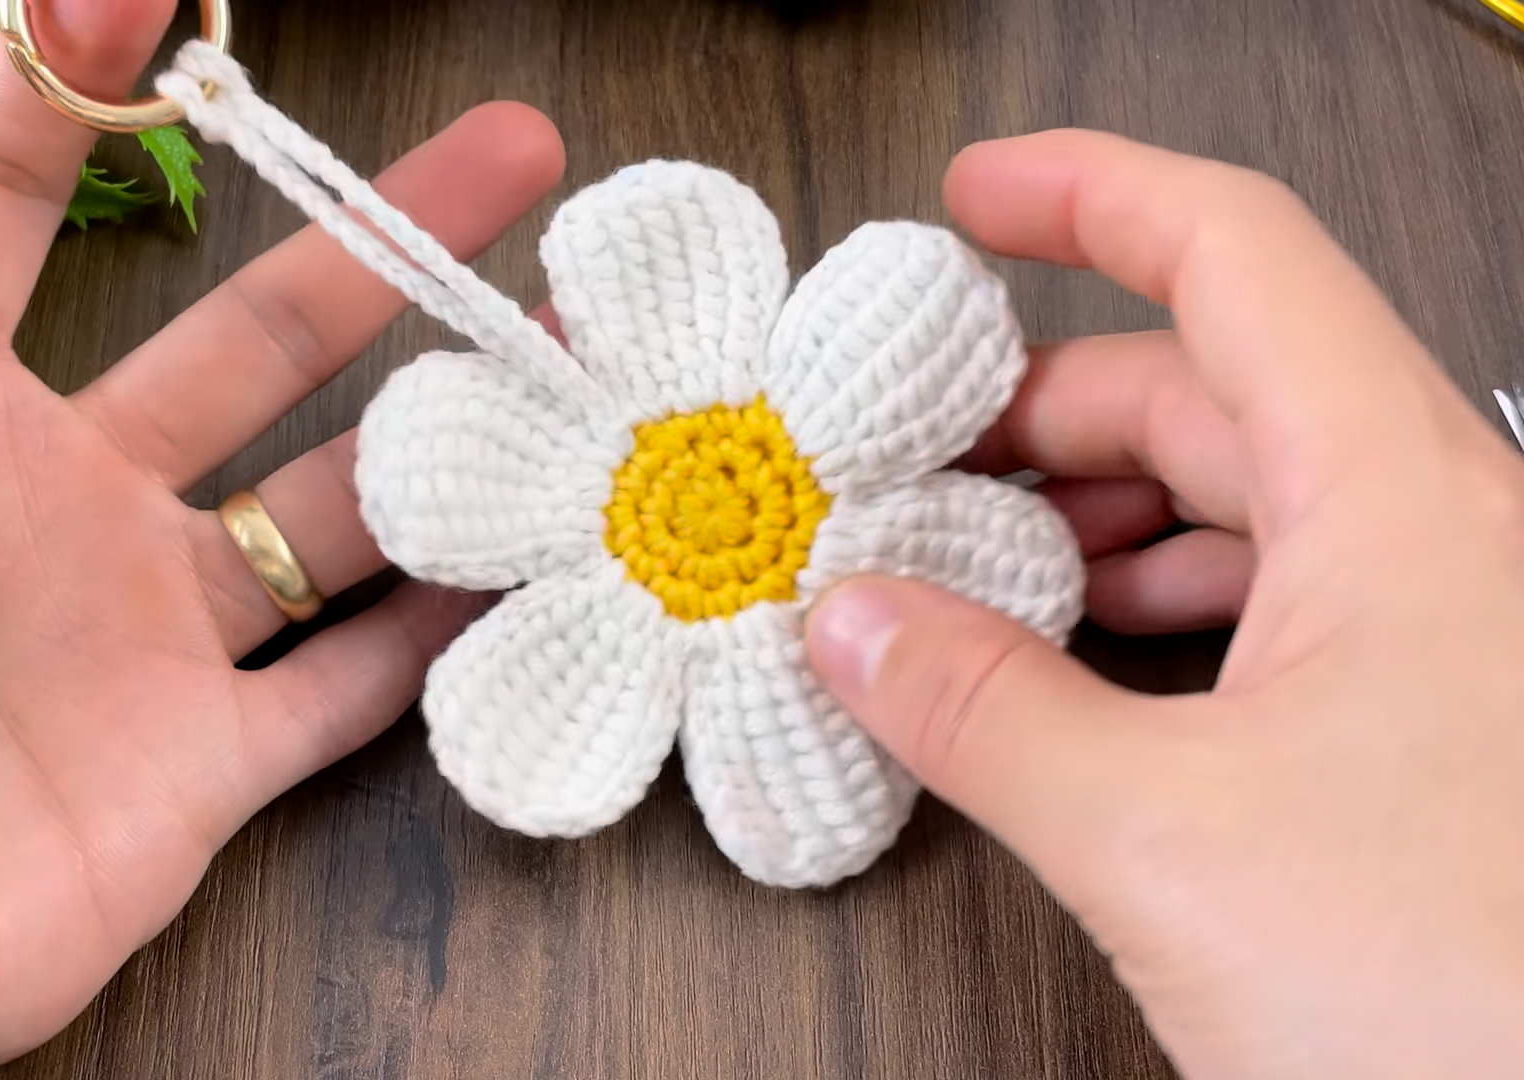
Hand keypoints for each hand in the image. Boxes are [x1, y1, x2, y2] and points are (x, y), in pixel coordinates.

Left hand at [0, 2, 561, 1076]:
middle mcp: (48, 501)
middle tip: (509, 149)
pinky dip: (434, 637)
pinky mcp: (182, 780)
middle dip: (376, 231)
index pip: (11, 198)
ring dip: (448, 428)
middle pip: (248, 336)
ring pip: (329, 505)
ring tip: (574, 349)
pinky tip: (529, 566)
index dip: (82, 80)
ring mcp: (130, 640)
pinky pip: (339, 693)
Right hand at [804, 130, 1523, 1078]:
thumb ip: (982, 711)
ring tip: (959, 569)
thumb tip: (855, 624)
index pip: (1234, 253)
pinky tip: (1063, 671)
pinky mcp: (1420, 729)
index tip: (970, 197)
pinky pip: (1263, 611)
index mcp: (1399, 497)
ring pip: (1235, 506)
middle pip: (1207, 387)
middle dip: (1039, 408)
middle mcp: (1435, 538)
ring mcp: (1436, 635)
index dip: (1088, 196)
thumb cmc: (1473, 995)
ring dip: (1085, 523)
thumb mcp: (1169, 837)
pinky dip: (1146, 615)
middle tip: (902, 455)